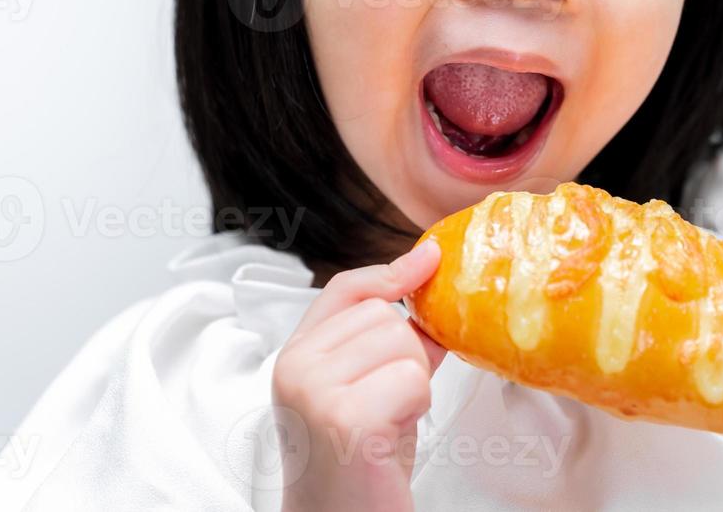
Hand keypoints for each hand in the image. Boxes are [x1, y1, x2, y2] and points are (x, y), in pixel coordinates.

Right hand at [272, 239, 445, 511]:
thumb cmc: (359, 465)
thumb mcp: (367, 389)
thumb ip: (388, 342)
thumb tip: (428, 288)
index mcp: (294, 356)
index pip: (344, 290)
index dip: (390, 272)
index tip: (428, 258)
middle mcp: (295, 367)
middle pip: (385, 316)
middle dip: (406, 356)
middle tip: (388, 406)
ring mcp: (316, 390)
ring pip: (402, 342)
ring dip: (413, 383)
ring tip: (387, 421)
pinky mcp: (347, 416)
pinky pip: (411, 377)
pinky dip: (416, 405)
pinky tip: (391, 435)